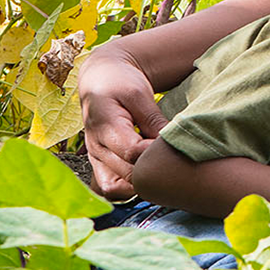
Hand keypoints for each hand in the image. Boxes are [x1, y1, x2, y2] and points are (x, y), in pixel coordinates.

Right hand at [77, 48, 167, 197]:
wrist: (99, 80)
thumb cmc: (120, 82)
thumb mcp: (139, 93)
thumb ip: (153, 119)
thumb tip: (171, 142)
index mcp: (105, 126)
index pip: (132, 152)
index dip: (155, 153)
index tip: (172, 145)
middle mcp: (96, 147)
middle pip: (127, 174)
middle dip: (152, 171)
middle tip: (173, 160)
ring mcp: (96, 159)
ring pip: (116, 189)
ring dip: (140, 185)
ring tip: (160, 170)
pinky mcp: (99, 165)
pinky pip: (111, 188)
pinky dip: (129, 188)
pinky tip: (147, 175)